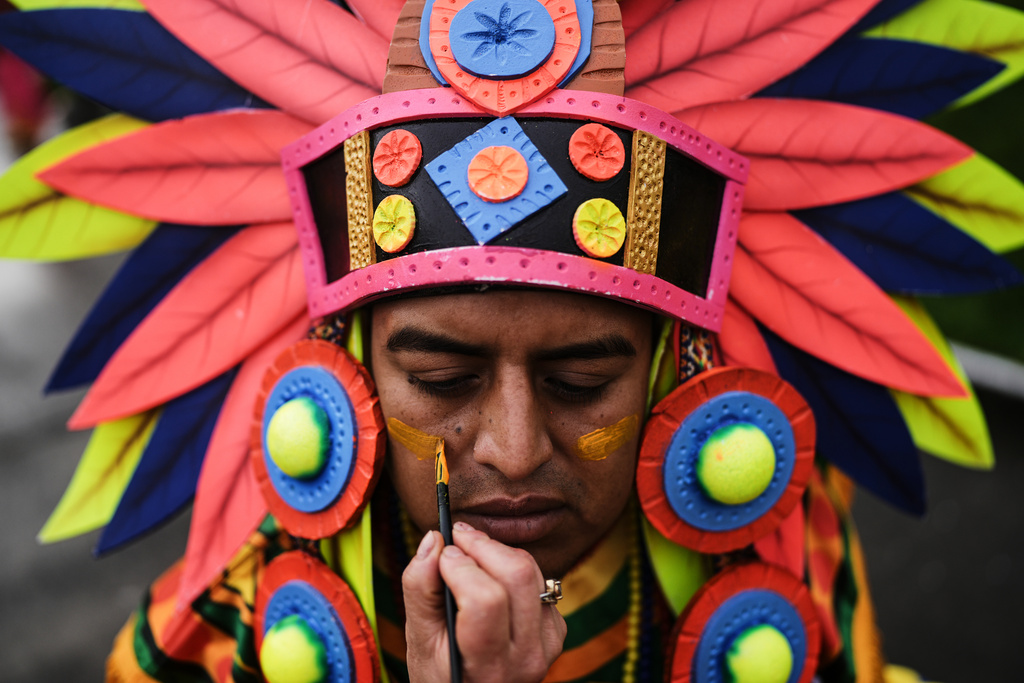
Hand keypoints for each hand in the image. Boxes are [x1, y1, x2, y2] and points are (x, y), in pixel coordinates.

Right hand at [402, 522, 566, 682]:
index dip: (462, 567)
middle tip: (456, 537)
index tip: (442, 553)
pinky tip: (489, 576)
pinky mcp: (556, 629)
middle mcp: (527, 656)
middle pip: (517, 576)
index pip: (486, 602)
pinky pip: (538, 579)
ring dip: (497, 552)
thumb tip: (432, 540)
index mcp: (489, 667)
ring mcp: (548, 643)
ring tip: (469, 553)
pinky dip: (510, 567)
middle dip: (483, 545)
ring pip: (530, 570)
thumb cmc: (442, 672)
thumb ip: (420, 589)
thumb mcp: (419, 642)